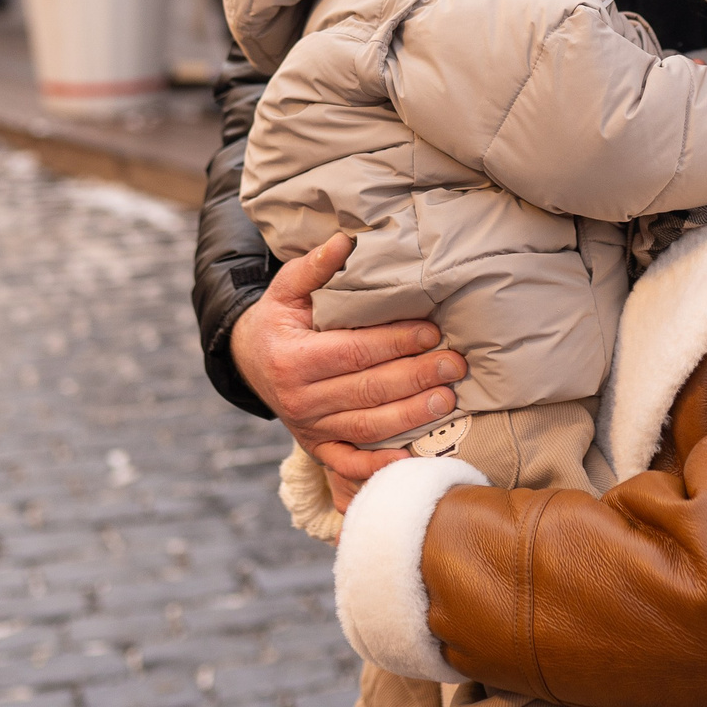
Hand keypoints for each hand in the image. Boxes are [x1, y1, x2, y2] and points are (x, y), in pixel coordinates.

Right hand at [228, 234, 465, 502]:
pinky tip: (411, 458)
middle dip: (416, 377)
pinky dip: (379, 467)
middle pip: (368, 390)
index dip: (395, 343)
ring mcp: (309, 428)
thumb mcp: (286, 288)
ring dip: (411, 416)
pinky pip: (349, 464)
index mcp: (294, 358)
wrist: (250, 361)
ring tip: (448, 399)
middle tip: (455, 365)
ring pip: (368, 427)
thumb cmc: (278, 320)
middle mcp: (300, 399)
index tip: (431, 332)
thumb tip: (346, 239)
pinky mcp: (317, 448)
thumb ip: (315, 266)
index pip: (354, 351)